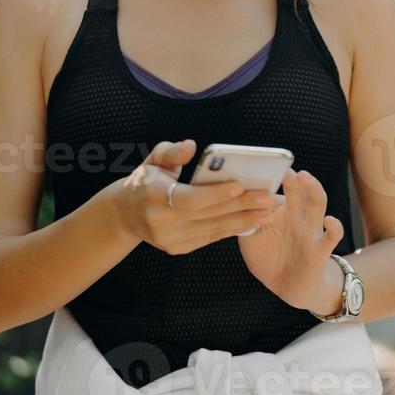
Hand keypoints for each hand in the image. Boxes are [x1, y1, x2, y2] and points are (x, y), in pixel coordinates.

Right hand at [108, 139, 280, 254]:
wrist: (124, 214)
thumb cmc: (145, 180)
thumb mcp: (153, 160)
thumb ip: (171, 151)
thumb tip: (190, 146)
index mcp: (154, 196)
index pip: (189, 199)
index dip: (215, 194)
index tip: (240, 185)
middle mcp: (161, 222)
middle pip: (208, 215)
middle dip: (241, 206)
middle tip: (269, 197)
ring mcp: (170, 239)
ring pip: (213, 230)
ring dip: (244, 221)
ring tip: (269, 211)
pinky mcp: (178, 248)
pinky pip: (210, 238)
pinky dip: (233, 229)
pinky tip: (254, 220)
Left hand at [238, 168, 345, 310]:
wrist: (289, 288)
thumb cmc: (269, 258)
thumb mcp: (251, 239)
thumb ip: (244, 221)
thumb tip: (231, 201)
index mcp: (280, 211)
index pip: (276, 188)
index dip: (269, 178)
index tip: (256, 167)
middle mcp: (297, 215)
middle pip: (298, 189)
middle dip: (291, 176)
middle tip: (281, 164)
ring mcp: (311, 230)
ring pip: (318, 203)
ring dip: (313, 188)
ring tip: (304, 178)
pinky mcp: (321, 249)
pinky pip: (332, 236)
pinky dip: (335, 226)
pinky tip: (329, 220)